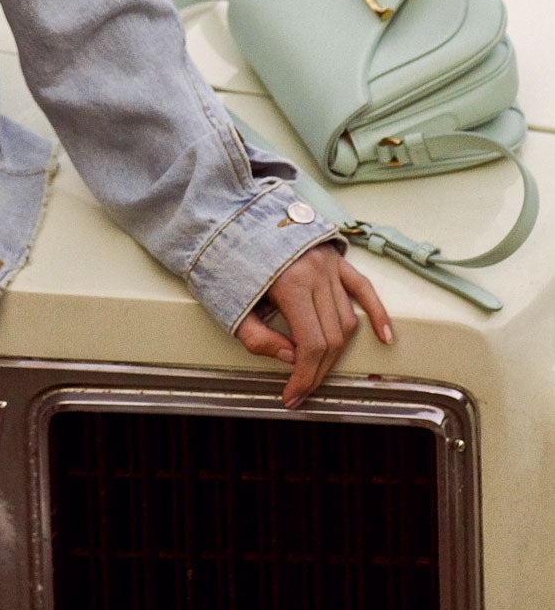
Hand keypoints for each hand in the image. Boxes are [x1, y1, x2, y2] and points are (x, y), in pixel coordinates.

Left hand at [236, 241, 393, 407]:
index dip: (305, 376)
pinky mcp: (334, 256)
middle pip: (332, 337)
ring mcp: (329, 263)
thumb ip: (258, 338)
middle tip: (303, 389)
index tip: (293, 395)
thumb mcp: (230, 303)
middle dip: (318, 370)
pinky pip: (363, 288)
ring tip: (321, 370)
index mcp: (291, 283)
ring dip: (337, 351)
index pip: (312, 344)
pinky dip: (377, 314)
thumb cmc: (225, 256)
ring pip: (347, 319)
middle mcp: (316, 272)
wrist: (227, 213)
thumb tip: (292, 359)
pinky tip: (385, 336)